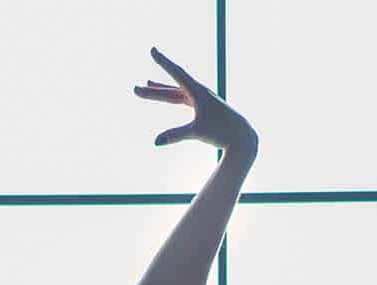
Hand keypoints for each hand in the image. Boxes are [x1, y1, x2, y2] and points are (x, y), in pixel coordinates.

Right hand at [134, 47, 257, 157]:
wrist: (241, 137)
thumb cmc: (221, 132)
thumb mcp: (197, 132)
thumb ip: (175, 135)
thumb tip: (155, 142)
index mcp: (198, 91)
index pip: (177, 73)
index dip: (163, 62)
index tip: (152, 50)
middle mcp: (198, 92)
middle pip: (171, 88)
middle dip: (153, 89)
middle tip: (135, 89)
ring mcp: (200, 100)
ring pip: (176, 93)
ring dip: (161, 90)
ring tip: (146, 84)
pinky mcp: (202, 108)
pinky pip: (183, 100)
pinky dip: (172, 97)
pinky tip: (166, 96)